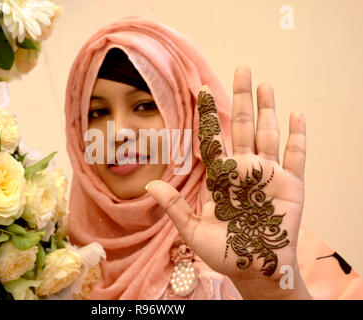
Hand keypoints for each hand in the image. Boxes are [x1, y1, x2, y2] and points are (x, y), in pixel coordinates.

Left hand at [146, 66, 309, 298]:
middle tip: (241, 69)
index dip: (210, 114)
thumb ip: (174, 206)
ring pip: (268, 133)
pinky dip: (298, 136)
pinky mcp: (291, 185)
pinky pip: (296, 156)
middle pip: (243, 126)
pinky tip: (296, 115)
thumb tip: (148, 186)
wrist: (255, 270)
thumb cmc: (224, 253)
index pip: (214, 137)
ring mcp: (268, 175)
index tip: (203, 89)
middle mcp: (244, 169)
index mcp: (222, 176)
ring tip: (264, 84)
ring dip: (267, 109)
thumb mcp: (193, 230)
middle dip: (242, 98)